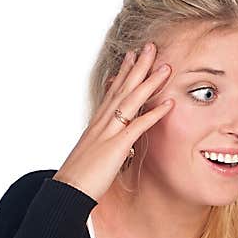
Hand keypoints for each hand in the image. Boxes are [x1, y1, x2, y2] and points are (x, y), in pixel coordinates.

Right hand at [53, 42, 173, 200]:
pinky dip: (154, 113)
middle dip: (138, 67)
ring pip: (132, 100)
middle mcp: (103, 122)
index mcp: (98, 123)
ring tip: (166, 67)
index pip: (114, 91)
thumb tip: (115, 139)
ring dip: (150, 82)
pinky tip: (169, 103)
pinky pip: (138, 125)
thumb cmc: (81, 176)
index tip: (133, 56)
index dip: (125, 72)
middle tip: (151, 47)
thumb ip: (104, 141)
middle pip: (123, 88)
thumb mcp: (94, 153)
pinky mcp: (117, 146)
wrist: (68, 189)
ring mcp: (109, 132)